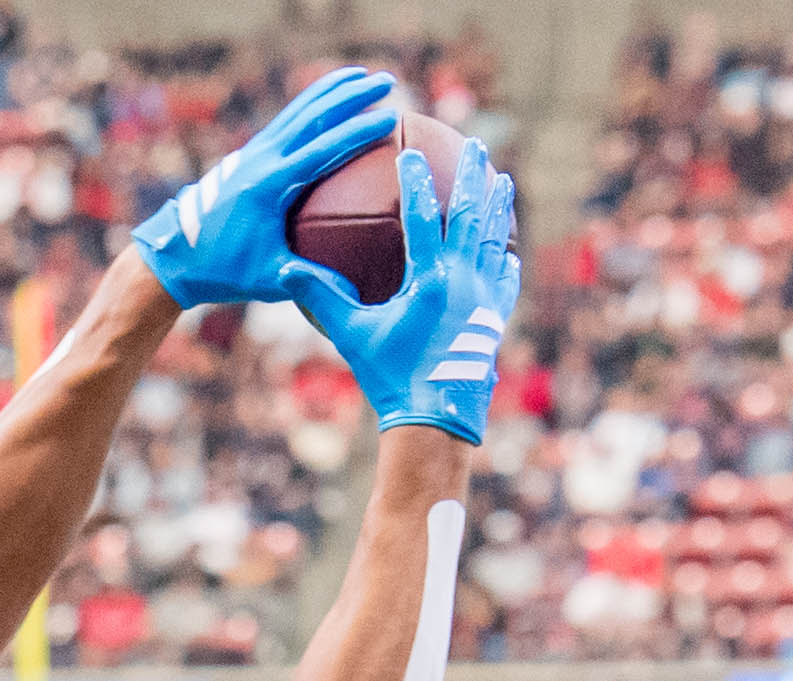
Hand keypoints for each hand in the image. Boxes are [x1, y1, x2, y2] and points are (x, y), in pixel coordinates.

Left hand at [127, 65, 397, 309]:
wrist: (175, 255)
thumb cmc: (224, 271)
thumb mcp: (269, 279)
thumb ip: (311, 280)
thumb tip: (357, 291)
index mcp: (269, 185)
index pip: (322, 149)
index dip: (357, 132)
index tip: (390, 118)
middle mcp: (261, 158)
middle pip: (313, 115)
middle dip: (352, 95)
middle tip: (386, 81)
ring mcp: (254, 151)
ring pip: (299, 109)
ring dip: (332, 89)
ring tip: (363, 74)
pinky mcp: (251, 154)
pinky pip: (287, 119)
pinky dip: (311, 102)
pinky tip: (329, 96)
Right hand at [285, 132, 516, 441]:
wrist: (435, 422)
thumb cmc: (390, 377)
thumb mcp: (352, 336)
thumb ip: (322, 298)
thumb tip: (284, 269)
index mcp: (429, 281)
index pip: (421, 217)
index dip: (415, 181)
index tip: (410, 152)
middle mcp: (463, 283)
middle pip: (472, 217)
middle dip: (474, 177)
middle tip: (478, 146)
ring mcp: (484, 301)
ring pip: (495, 242)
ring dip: (497, 209)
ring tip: (504, 181)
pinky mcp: (493, 321)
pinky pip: (504, 282)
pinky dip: (504, 262)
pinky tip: (507, 252)